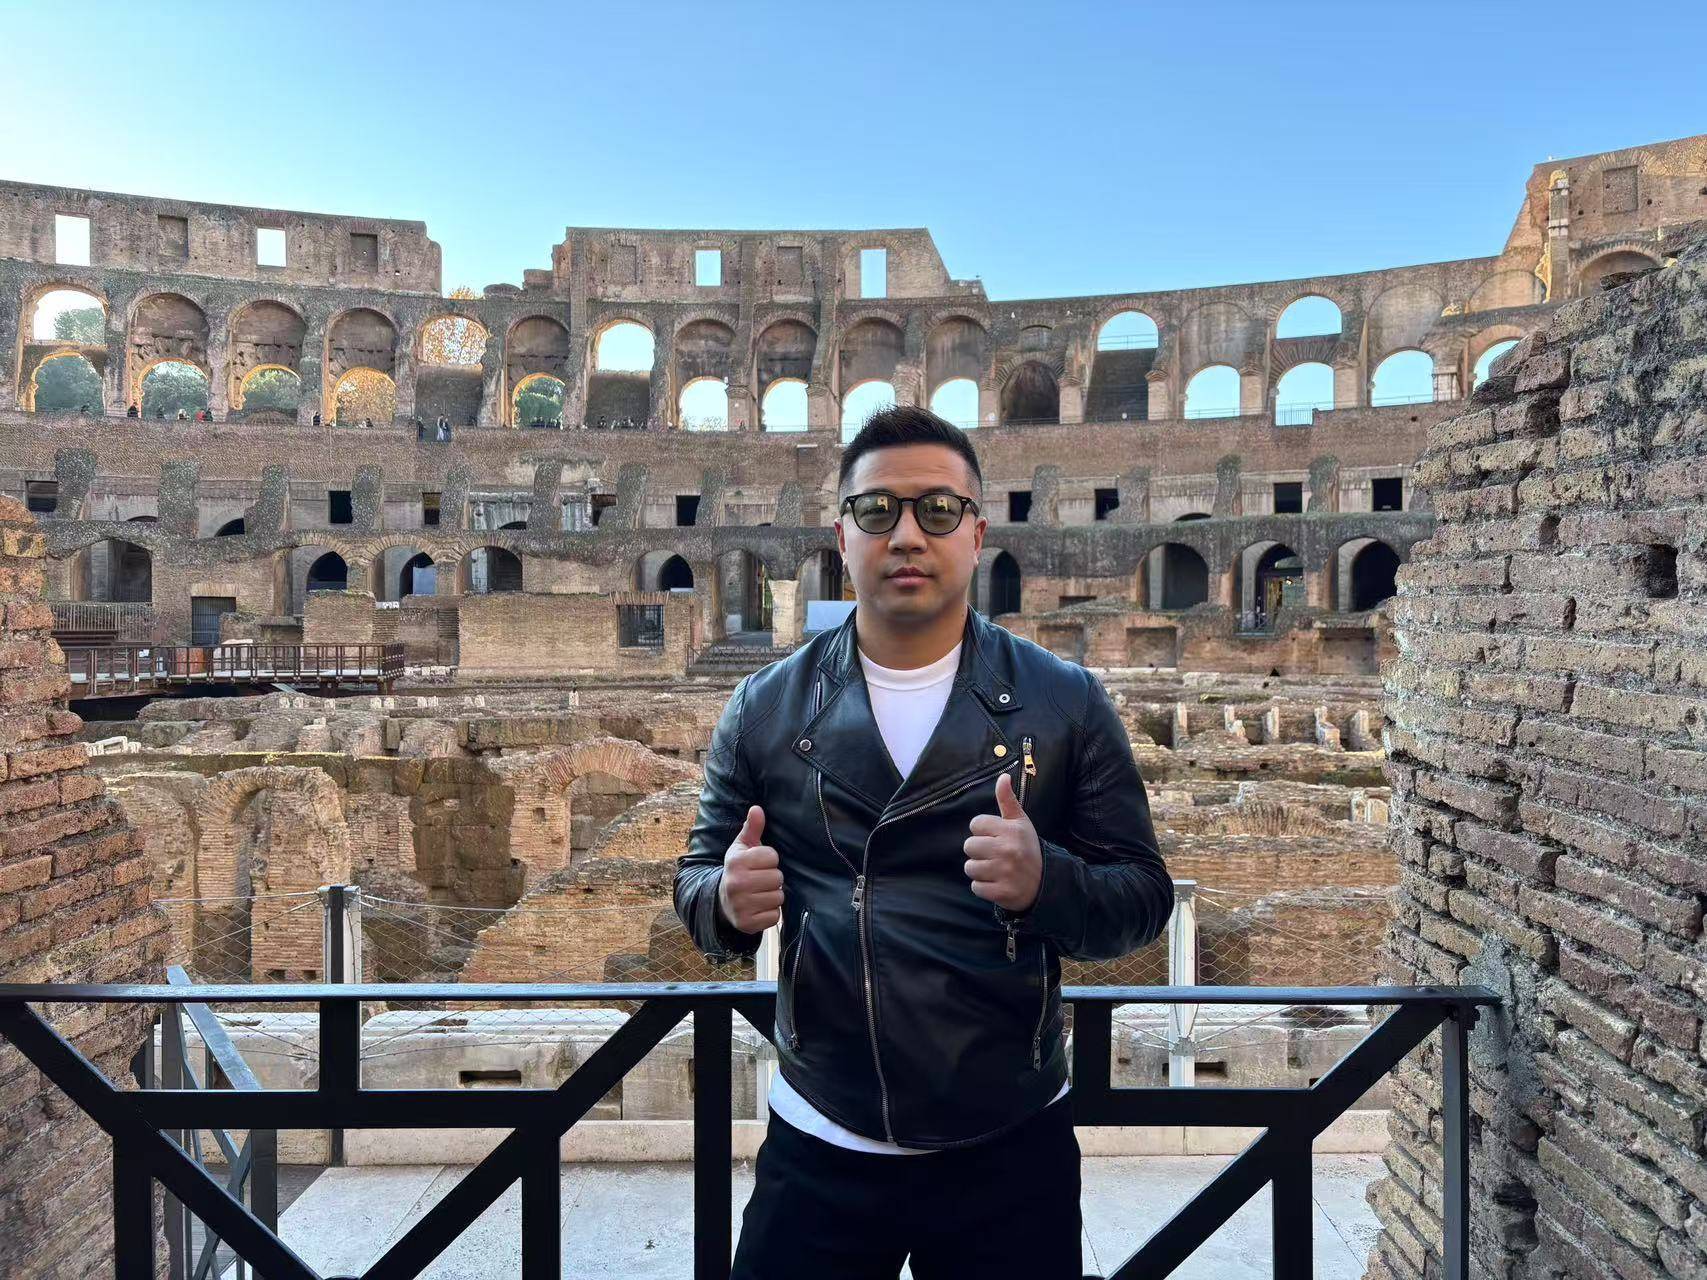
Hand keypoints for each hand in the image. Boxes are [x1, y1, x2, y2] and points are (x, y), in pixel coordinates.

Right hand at [719, 806, 782, 933]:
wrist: (722, 901)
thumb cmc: (738, 870)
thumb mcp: (742, 848)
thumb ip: (752, 828)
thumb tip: (757, 808)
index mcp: (736, 862)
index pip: (772, 856)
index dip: (769, 860)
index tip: (758, 864)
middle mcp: (736, 883)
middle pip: (778, 877)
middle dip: (772, 879)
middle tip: (759, 880)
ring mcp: (741, 905)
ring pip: (778, 897)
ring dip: (772, 896)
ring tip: (759, 893)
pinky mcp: (747, 923)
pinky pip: (774, 915)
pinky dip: (770, 913)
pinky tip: (758, 907)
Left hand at [963, 771, 1040, 911]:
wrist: (1046, 883)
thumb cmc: (1028, 848)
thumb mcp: (1021, 822)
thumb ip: (1008, 800)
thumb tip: (1002, 777)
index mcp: (1011, 830)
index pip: (976, 824)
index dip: (983, 831)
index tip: (996, 837)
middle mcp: (1008, 850)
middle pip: (969, 846)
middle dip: (979, 851)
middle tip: (995, 855)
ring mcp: (1005, 872)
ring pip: (970, 867)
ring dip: (979, 870)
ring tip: (995, 869)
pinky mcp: (1002, 892)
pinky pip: (976, 887)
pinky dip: (983, 887)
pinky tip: (997, 883)